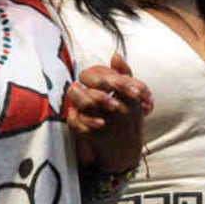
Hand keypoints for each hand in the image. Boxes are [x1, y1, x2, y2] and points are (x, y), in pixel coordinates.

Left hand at [66, 52, 153, 172]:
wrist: (127, 149)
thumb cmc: (128, 118)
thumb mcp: (132, 95)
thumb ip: (124, 73)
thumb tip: (115, 54)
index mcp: (130, 97)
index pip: (110, 79)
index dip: (97, 78)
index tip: (90, 79)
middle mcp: (121, 110)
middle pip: (96, 90)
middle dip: (83, 88)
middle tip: (76, 86)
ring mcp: (108, 124)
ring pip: (85, 105)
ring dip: (76, 100)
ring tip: (74, 97)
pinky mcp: (96, 137)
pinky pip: (77, 122)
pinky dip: (73, 117)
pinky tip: (74, 114)